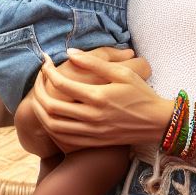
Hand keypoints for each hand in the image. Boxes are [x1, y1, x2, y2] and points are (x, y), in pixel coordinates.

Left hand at [31, 49, 167, 150]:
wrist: (156, 123)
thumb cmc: (141, 94)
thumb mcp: (122, 73)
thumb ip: (95, 63)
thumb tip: (70, 53)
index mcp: (98, 97)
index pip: (62, 84)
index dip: (48, 72)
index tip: (45, 63)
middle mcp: (91, 116)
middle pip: (51, 106)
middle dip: (38, 91)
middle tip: (38, 79)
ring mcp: (91, 131)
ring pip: (53, 125)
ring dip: (40, 111)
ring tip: (39, 97)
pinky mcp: (93, 141)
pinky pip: (63, 137)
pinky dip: (52, 126)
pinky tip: (52, 115)